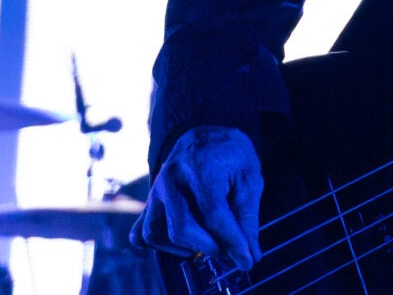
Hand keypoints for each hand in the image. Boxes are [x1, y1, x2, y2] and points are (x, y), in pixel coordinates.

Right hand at [134, 125, 263, 268]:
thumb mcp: (249, 178)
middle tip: (230, 253)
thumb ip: (247, 216)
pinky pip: (142, 232)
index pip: (214, 216)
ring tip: (207, 243)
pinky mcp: (149, 201)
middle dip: (210, 248)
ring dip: (183, 247)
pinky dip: (160, 244)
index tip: (248, 260)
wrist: (206, 133)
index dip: (232, 243)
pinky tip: (184, 243)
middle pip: (182, 228)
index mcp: (199, 167)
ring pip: (157, 233)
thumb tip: (249, 252)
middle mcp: (170, 179)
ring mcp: (155, 190)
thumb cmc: (230, 154)